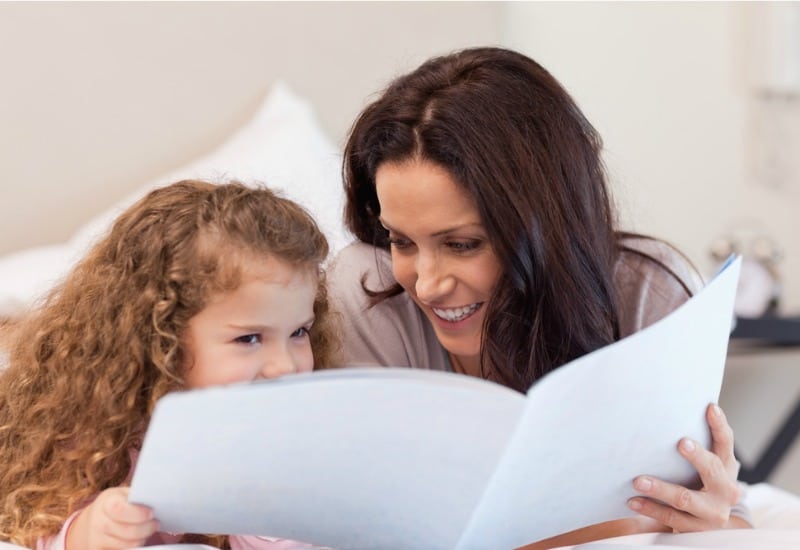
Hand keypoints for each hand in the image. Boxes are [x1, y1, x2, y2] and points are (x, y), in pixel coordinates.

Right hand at [68, 486, 158, 549]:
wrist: (95, 518)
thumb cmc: (118, 503)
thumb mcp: (125, 494)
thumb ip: (138, 497)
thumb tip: (158, 501)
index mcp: (106, 502)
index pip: (120, 510)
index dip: (139, 514)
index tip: (152, 513)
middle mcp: (98, 522)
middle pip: (128, 531)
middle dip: (147, 528)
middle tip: (156, 523)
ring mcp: (96, 540)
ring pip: (128, 545)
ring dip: (142, 538)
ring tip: (147, 530)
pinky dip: (134, 547)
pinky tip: (136, 538)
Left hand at [627, 403, 750, 531]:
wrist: (713, 527)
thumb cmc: (704, 484)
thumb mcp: (710, 467)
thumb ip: (699, 445)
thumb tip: (672, 413)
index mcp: (727, 468)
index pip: (725, 444)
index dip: (719, 425)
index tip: (710, 407)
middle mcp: (725, 491)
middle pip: (712, 470)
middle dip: (697, 456)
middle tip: (680, 443)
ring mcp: (712, 513)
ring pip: (685, 498)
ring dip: (660, 488)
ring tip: (638, 481)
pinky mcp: (696, 529)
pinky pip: (670, 518)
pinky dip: (649, 508)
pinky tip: (632, 500)